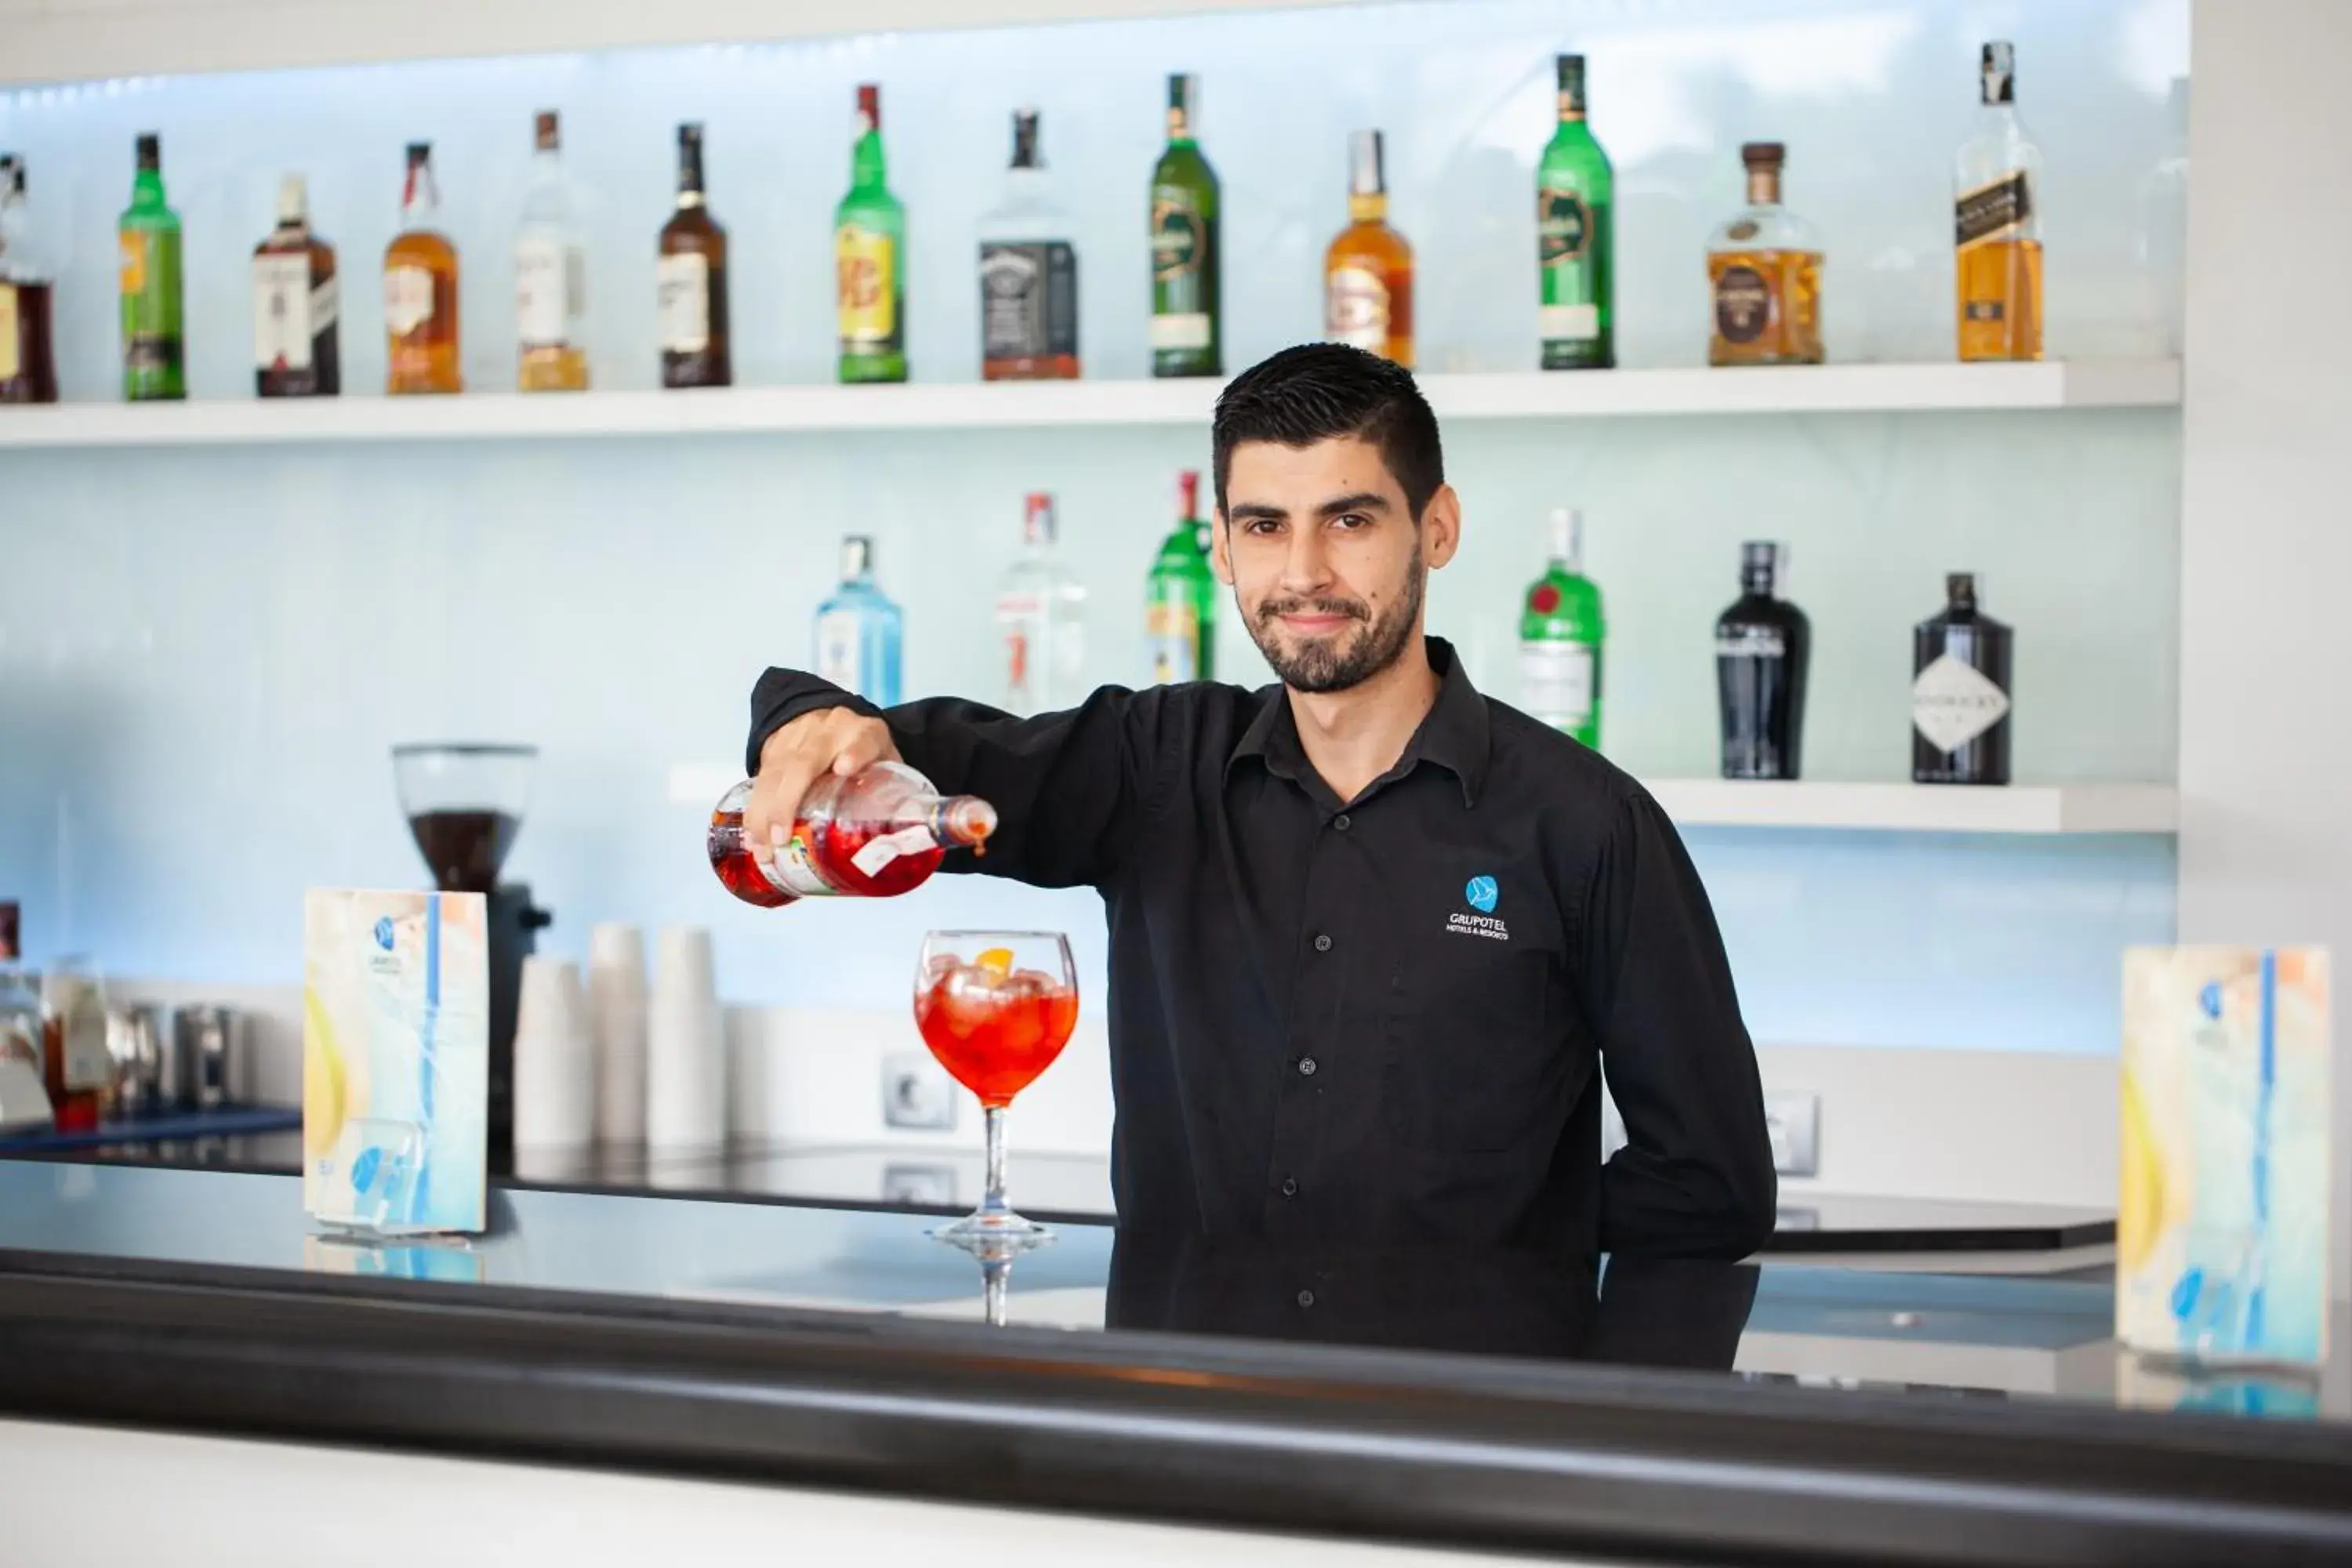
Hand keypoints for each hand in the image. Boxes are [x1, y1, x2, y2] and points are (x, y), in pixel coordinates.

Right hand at [746, 707, 900, 865]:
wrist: (831, 720)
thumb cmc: (865, 755)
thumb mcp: (886, 767)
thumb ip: (895, 797)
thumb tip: (909, 846)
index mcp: (866, 733)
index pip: (863, 740)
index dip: (854, 753)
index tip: (844, 768)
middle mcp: (829, 731)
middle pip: (805, 761)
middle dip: (788, 800)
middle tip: (783, 839)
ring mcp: (797, 737)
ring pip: (775, 772)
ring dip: (764, 814)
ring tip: (763, 850)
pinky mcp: (773, 747)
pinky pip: (759, 779)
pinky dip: (754, 811)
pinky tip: (753, 838)